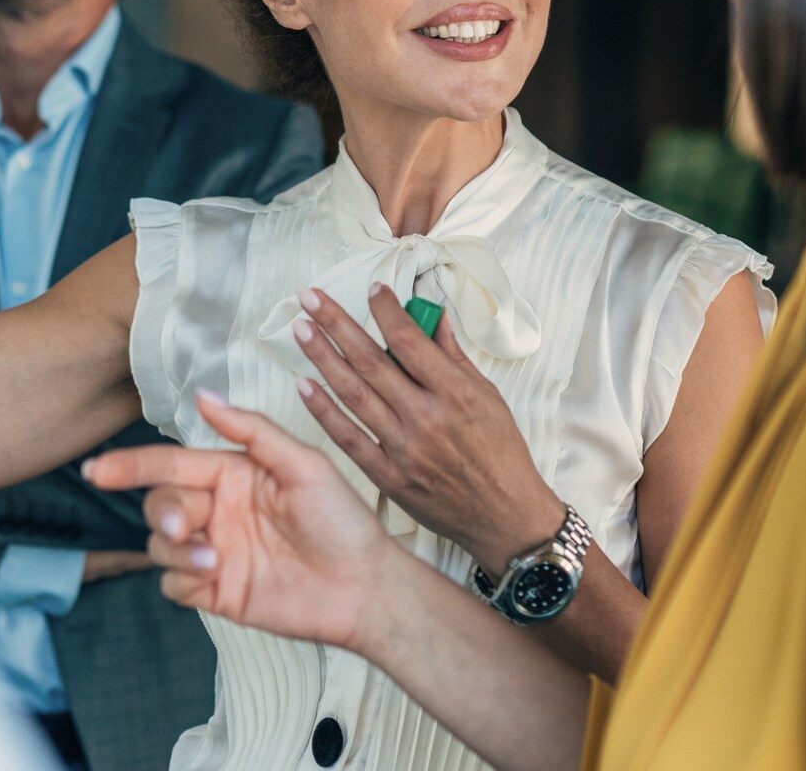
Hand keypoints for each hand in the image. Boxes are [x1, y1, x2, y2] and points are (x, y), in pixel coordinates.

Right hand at [83, 391, 401, 653]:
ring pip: (159, 543)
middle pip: (158, 502)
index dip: (130, 465)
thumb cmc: (343, 522)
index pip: (171, 463)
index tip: (96, 469)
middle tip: (183, 525)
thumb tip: (204, 396)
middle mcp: (218, 510)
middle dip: (162, 511)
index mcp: (232, 474)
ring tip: (211, 558)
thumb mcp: (304, 465)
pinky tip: (212, 577)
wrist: (364, 588)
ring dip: (174, 548)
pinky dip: (182, 578)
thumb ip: (252, 431)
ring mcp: (214, 550)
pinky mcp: (216, 590)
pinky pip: (173, 583)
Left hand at [293, 284, 564, 572]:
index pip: (410, 341)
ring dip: (322, 358)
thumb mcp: (488, 396)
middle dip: (336, 324)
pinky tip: (303, 384)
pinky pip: (348, 437)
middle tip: (309, 297)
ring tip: (300, 329)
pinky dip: (323, 410)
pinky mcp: (388, 477)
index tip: (371, 289)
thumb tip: (433, 315)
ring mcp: (403, 449)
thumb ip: (453, 356)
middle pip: (371, 362)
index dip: (386, 311)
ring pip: (353, 394)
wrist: (504, 516)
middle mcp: (426, 419)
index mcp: (456, 394)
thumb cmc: (501, 453)